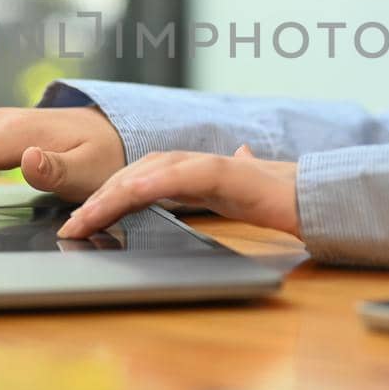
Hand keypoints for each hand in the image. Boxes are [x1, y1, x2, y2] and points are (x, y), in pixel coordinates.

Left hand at [56, 145, 298, 238]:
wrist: (318, 196)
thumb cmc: (275, 198)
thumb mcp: (229, 201)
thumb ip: (211, 189)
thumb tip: (222, 163)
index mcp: (188, 173)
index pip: (135, 181)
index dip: (103, 198)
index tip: (78, 223)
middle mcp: (193, 165)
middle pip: (132, 175)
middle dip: (97, 200)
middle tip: (71, 226)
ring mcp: (209, 166)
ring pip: (149, 172)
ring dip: (115, 193)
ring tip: (89, 215)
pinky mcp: (229, 175)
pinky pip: (186, 176)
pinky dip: (157, 183)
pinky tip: (133, 194)